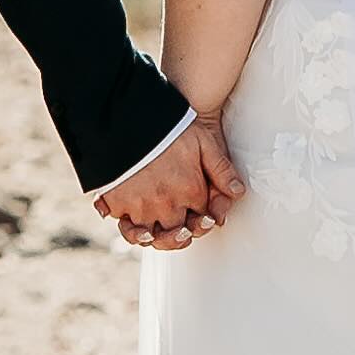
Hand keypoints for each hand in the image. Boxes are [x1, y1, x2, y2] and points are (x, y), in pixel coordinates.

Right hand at [98, 113, 237, 245]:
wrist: (128, 117)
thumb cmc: (169, 127)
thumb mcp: (203, 142)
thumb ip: (222, 169)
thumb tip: (237, 192)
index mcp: (191, 192)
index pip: (202, 220)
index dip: (202, 220)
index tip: (201, 218)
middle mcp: (167, 205)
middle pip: (177, 233)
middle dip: (181, 233)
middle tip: (181, 230)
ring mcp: (141, 206)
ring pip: (151, 236)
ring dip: (157, 238)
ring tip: (157, 233)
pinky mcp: (117, 204)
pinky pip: (126, 227)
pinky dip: (131, 231)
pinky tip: (135, 227)